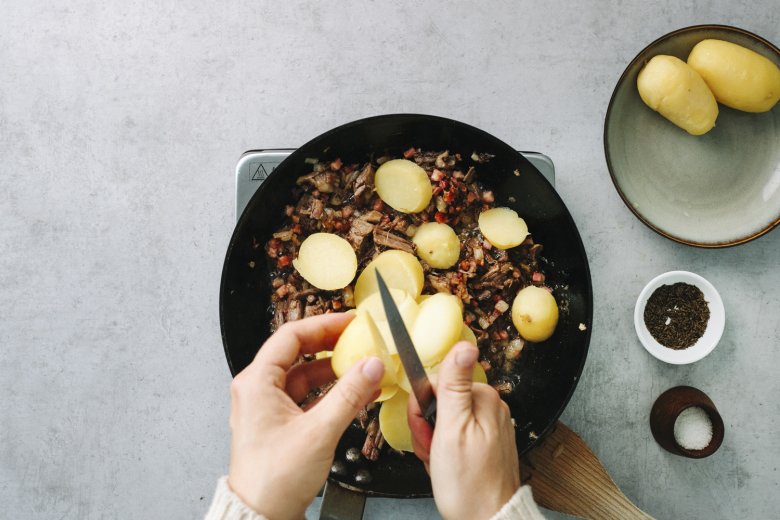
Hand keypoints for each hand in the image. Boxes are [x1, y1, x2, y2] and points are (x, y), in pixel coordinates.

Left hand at [227, 313, 384, 519]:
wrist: (262, 516)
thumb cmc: (272, 479)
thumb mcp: (319, 431)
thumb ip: (349, 394)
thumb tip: (371, 366)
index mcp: (257, 382)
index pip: (292, 336)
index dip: (324, 324)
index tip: (350, 322)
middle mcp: (259, 390)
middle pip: (299, 353)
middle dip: (332, 345)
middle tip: (359, 338)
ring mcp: (269, 407)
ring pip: (306, 376)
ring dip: (336, 371)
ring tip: (364, 366)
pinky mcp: (281, 423)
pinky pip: (309, 397)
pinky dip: (332, 393)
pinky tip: (356, 393)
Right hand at [408, 342, 519, 519]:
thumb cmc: (468, 483)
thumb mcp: (452, 428)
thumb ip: (453, 384)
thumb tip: (463, 345)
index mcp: (483, 397)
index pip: (435, 383)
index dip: (421, 408)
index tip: (425, 428)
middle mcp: (490, 407)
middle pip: (439, 402)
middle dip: (428, 427)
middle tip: (433, 448)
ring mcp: (489, 425)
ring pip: (444, 421)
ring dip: (434, 441)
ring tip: (440, 460)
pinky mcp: (486, 442)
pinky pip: (454, 437)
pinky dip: (445, 451)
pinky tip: (448, 465)